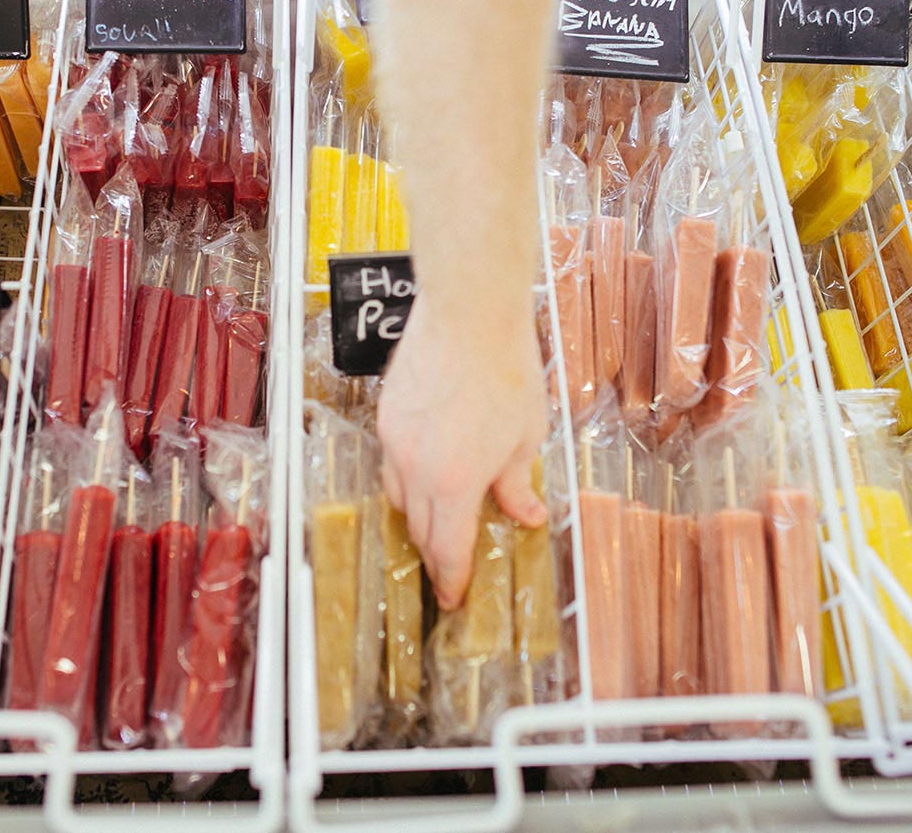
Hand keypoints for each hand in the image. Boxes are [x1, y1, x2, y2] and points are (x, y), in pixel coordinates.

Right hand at [376, 294, 547, 610]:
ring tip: (438, 517)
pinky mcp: (386, 413)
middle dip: (434, 552)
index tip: (454, 598)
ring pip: (396, 495)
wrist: (468, 312)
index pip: (447, 550)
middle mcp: (415, 468)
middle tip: (450, 565)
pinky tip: (428, 466)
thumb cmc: (506, 369)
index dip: (451, 579)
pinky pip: (391, 459)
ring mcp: (394, 439)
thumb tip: (525, 515)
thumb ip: (517, 483)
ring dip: (416, 513)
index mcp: (454, 483)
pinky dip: (407, 475)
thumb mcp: (525, 436)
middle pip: (417, 528)